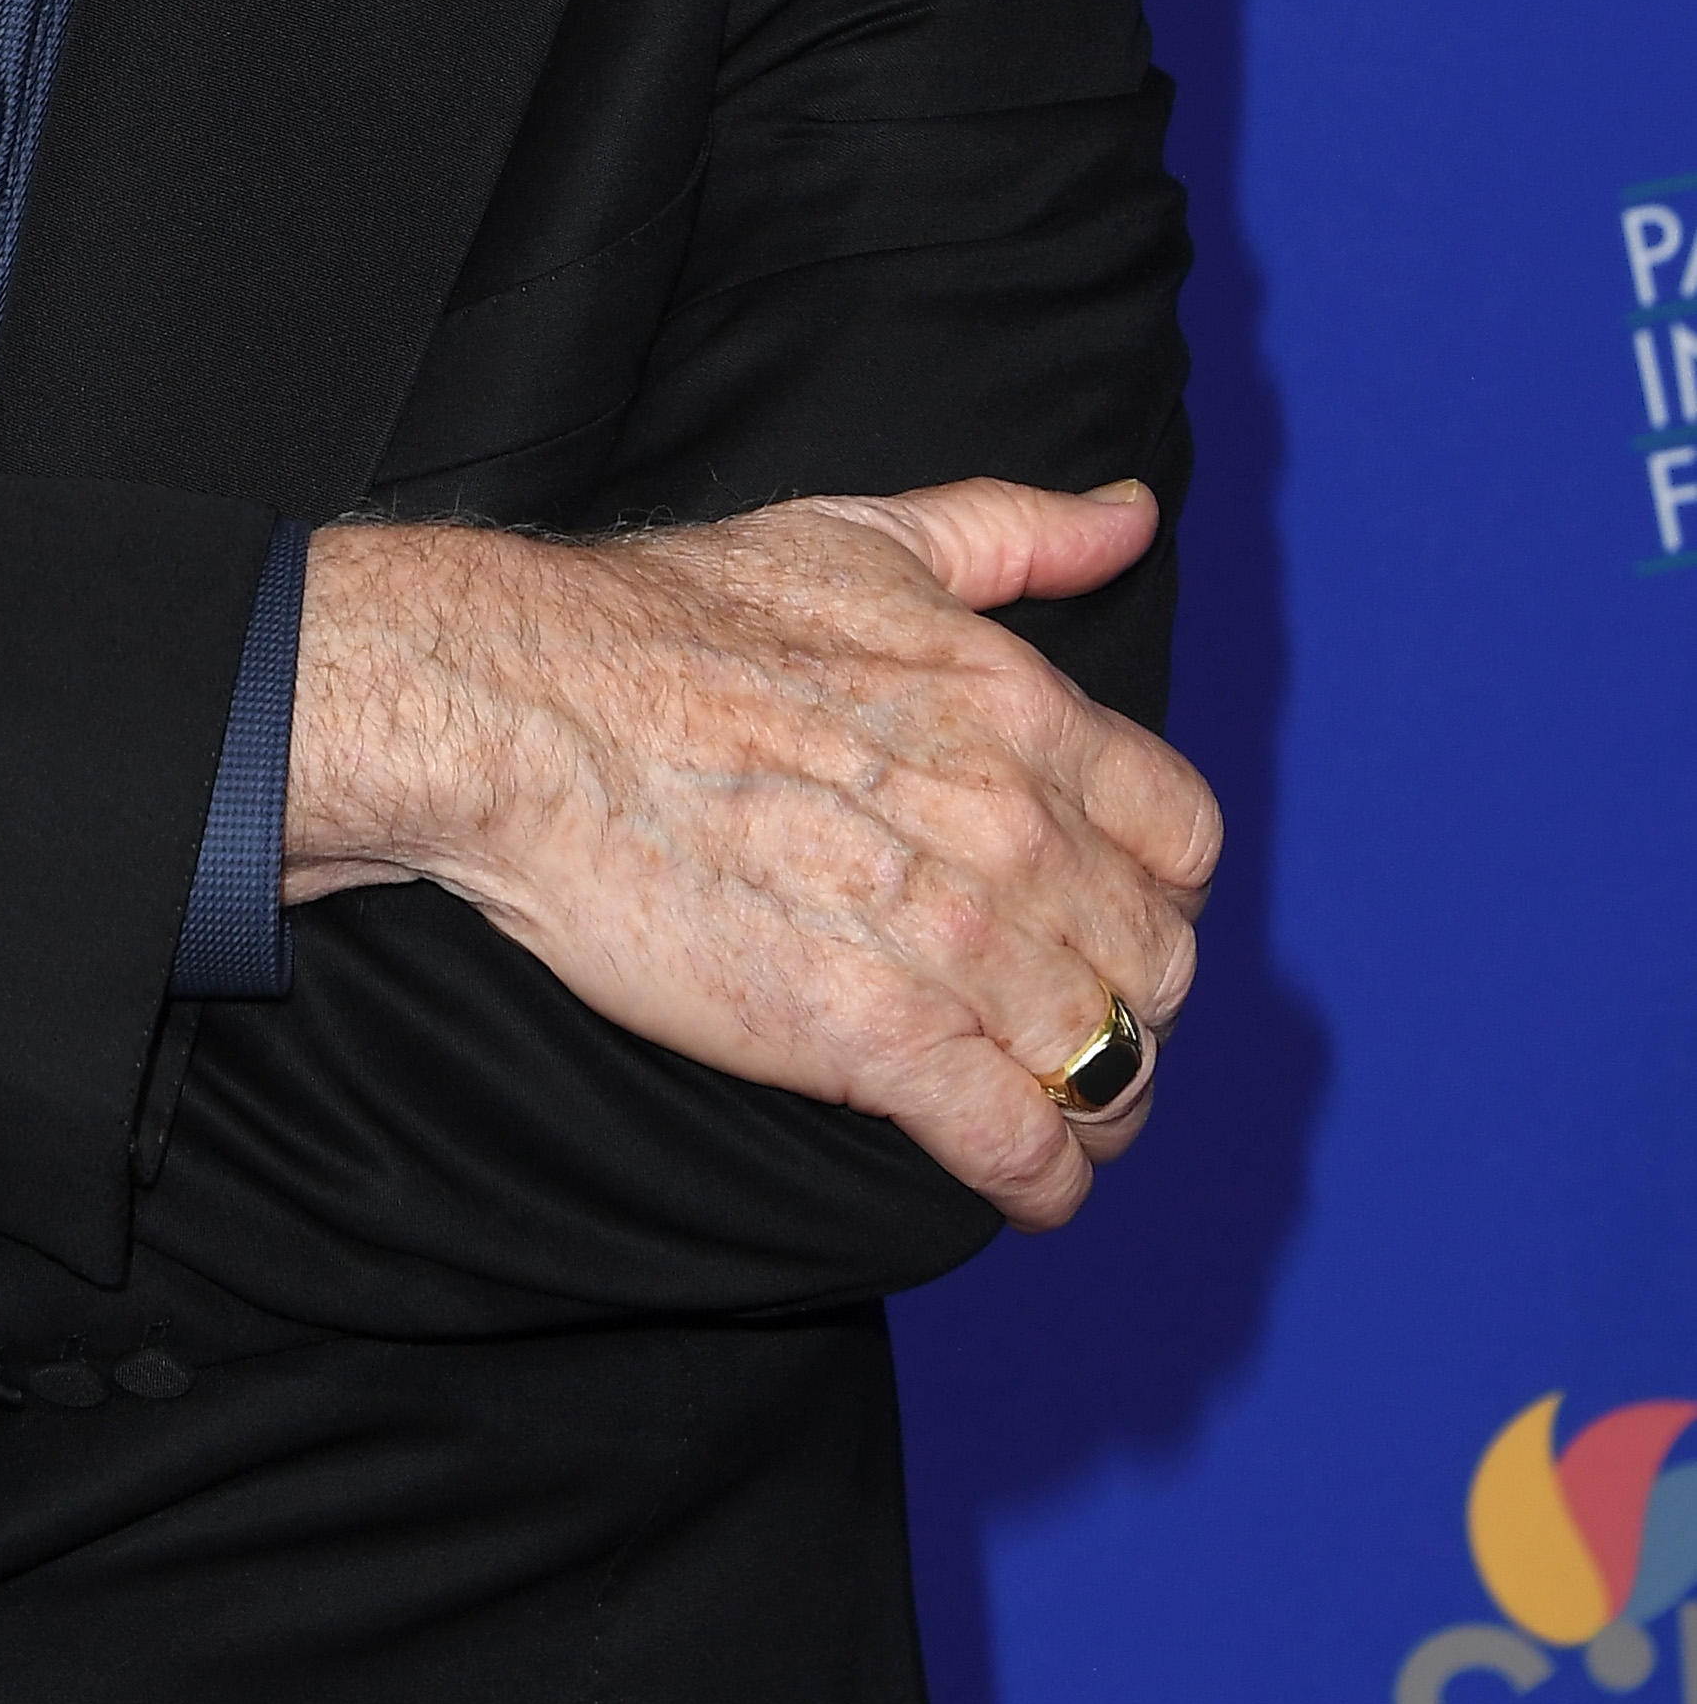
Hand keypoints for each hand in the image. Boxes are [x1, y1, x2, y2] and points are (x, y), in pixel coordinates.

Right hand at [289, 482, 1217, 1229]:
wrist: (521, 709)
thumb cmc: (667, 616)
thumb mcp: (861, 535)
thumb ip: (1015, 531)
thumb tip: (1131, 516)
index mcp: (1017, 705)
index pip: (1182, 835)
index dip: (1160, 888)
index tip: (1116, 913)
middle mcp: (1008, 823)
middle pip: (1156, 959)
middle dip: (1134, 1005)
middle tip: (1085, 1029)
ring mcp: (949, 938)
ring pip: (1108, 1060)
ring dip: (1101, 1107)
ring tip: (1067, 1123)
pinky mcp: (870, 1036)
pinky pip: (1017, 1139)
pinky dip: (1041, 1179)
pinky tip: (1028, 1187)